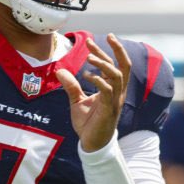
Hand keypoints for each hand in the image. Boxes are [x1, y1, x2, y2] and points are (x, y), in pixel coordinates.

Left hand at [56, 35, 129, 151]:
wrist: (91, 144)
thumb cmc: (88, 123)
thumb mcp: (76, 101)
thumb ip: (71, 86)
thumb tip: (60, 70)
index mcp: (113, 89)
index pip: (117, 65)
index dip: (109, 50)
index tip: (94, 39)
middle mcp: (118, 92)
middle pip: (124, 66)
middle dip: (114, 50)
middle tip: (97, 39)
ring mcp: (115, 100)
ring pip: (118, 76)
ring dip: (104, 64)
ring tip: (89, 57)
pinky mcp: (109, 109)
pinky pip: (108, 90)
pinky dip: (98, 80)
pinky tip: (87, 75)